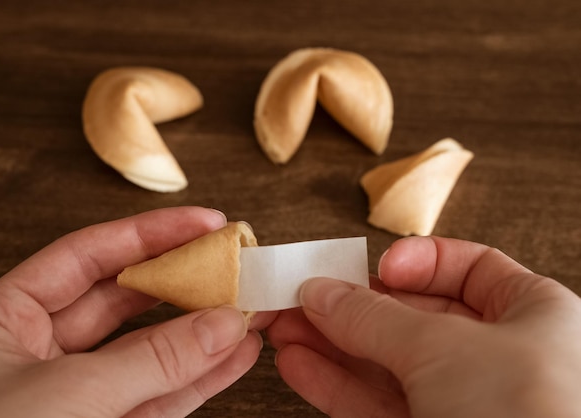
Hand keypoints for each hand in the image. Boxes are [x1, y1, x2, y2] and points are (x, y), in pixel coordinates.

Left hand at [0, 207, 266, 417]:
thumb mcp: (65, 399)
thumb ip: (149, 362)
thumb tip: (223, 324)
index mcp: (4, 319)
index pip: (88, 256)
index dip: (149, 234)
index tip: (203, 222)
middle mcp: (40, 351)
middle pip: (125, 299)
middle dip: (183, 282)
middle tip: (235, 264)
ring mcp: (77, 395)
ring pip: (150, 352)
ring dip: (203, 332)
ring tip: (250, 308)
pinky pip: (159, 397)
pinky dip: (200, 379)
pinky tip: (235, 356)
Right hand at [267, 236, 580, 417]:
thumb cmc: (530, 414)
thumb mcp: (444, 346)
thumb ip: (375, 316)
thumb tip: (323, 293)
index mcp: (532, 316)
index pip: (472, 269)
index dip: (422, 261)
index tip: (379, 265)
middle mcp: (500, 359)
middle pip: (414, 316)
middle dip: (354, 305)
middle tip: (305, 294)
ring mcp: (462, 402)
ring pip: (386, 363)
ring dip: (331, 343)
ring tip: (286, 326)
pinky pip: (375, 403)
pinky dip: (334, 384)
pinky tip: (299, 364)